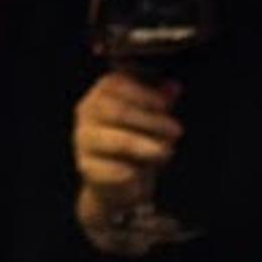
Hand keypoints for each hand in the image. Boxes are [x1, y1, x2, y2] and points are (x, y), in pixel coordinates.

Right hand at [71, 69, 181, 205]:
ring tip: (167, 152)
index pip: (119, 84)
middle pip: (119, 111)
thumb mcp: (155, 114)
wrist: (121, 177)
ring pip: (117, 141)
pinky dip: (131, 170)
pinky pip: (112, 168)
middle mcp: (87, 110)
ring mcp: (83, 138)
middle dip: (151, 121)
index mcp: (103, 90)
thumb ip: (162, 100)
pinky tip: (143, 172)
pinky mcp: (86, 166)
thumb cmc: (140, 135)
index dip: (144, 94)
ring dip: (145, 146)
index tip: (165, 104)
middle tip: (177, 130)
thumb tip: (174, 87)